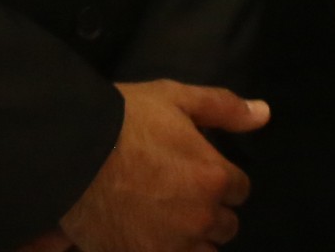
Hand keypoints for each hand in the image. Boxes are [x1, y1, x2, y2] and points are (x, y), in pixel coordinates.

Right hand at [57, 81, 265, 251]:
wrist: (69, 152)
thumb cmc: (123, 119)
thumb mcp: (173, 98)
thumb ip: (222, 107)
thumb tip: (265, 113)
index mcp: (214, 177)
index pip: (239, 189)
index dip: (218, 177)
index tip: (196, 170)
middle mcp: (202, 217)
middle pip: (225, 225)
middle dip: (209, 210)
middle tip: (178, 194)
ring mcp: (174, 245)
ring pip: (203, 251)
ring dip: (192, 238)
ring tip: (164, 220)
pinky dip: (166, 249)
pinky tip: (149, 236)